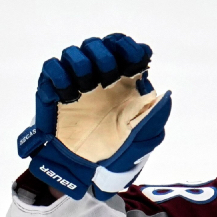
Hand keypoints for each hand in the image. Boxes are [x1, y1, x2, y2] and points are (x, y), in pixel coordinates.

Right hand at [16, 34, 172, 199]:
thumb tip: (164, 95)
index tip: (135, 59)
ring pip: (74, 53)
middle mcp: (99, 77)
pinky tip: (70, 94)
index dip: (128, 48)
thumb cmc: (116, 152)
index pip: (124, 49)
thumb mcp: (142, 138)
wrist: (86, 170)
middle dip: (105, 56)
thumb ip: (153, 116)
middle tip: (109, 77)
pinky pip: (51, 68)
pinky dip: (59, 74)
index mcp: (123, 83)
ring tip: (87, 88)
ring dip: (82, 64)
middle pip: (99, 46)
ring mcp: (76, 82)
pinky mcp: (54, 91)